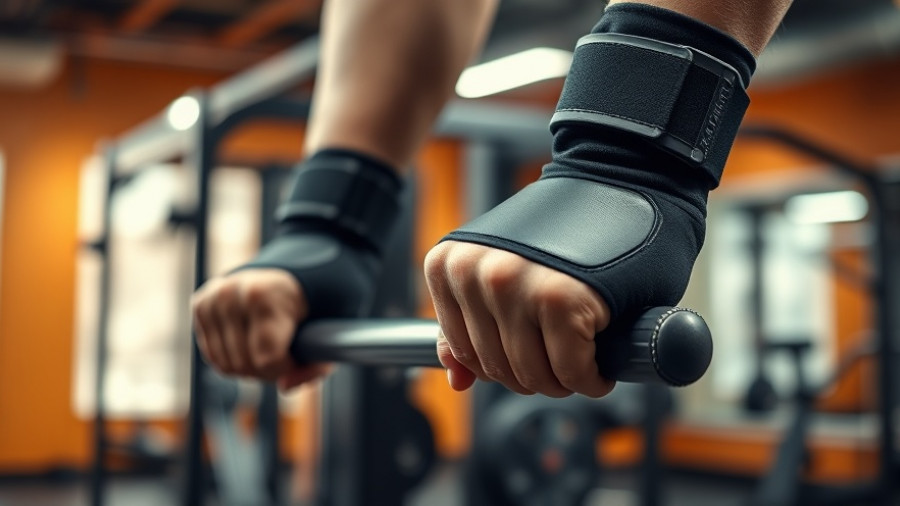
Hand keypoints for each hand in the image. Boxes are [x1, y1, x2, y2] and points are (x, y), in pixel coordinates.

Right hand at [191, 268, 330, 390]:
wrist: (285, 273)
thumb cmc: (311, 304)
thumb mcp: (328, 330)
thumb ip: (315, 364)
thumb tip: (284, 386)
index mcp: (264, 296)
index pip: (267, 358)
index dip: (284, 369)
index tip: (295, 360)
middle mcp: (231, 294)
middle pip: (245, 365)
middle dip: (267, 371)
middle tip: (283, 356)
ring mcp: (212, 299)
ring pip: (226, 365)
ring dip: (249, 368)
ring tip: (268, 349)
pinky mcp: (200, 304)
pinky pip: (213, 356)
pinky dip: (232, 358)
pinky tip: (249, 342)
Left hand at [424, 241, 614, 397]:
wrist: (619, 179)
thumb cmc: (564, 228)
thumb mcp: (500, 266)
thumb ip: (471, 321)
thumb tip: (456, 381)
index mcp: (449, 266)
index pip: (464, 352)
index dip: (505, 363)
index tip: (535, 354)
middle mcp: (474, 274)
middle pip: (498, 369)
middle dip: (537, 375)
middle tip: (565, 359)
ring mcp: (515, 286)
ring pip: (533, 376)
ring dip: (564, 382)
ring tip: (582, 360)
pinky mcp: (560, 299)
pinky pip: (571, 371)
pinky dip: (592, 380)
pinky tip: (600, 368)